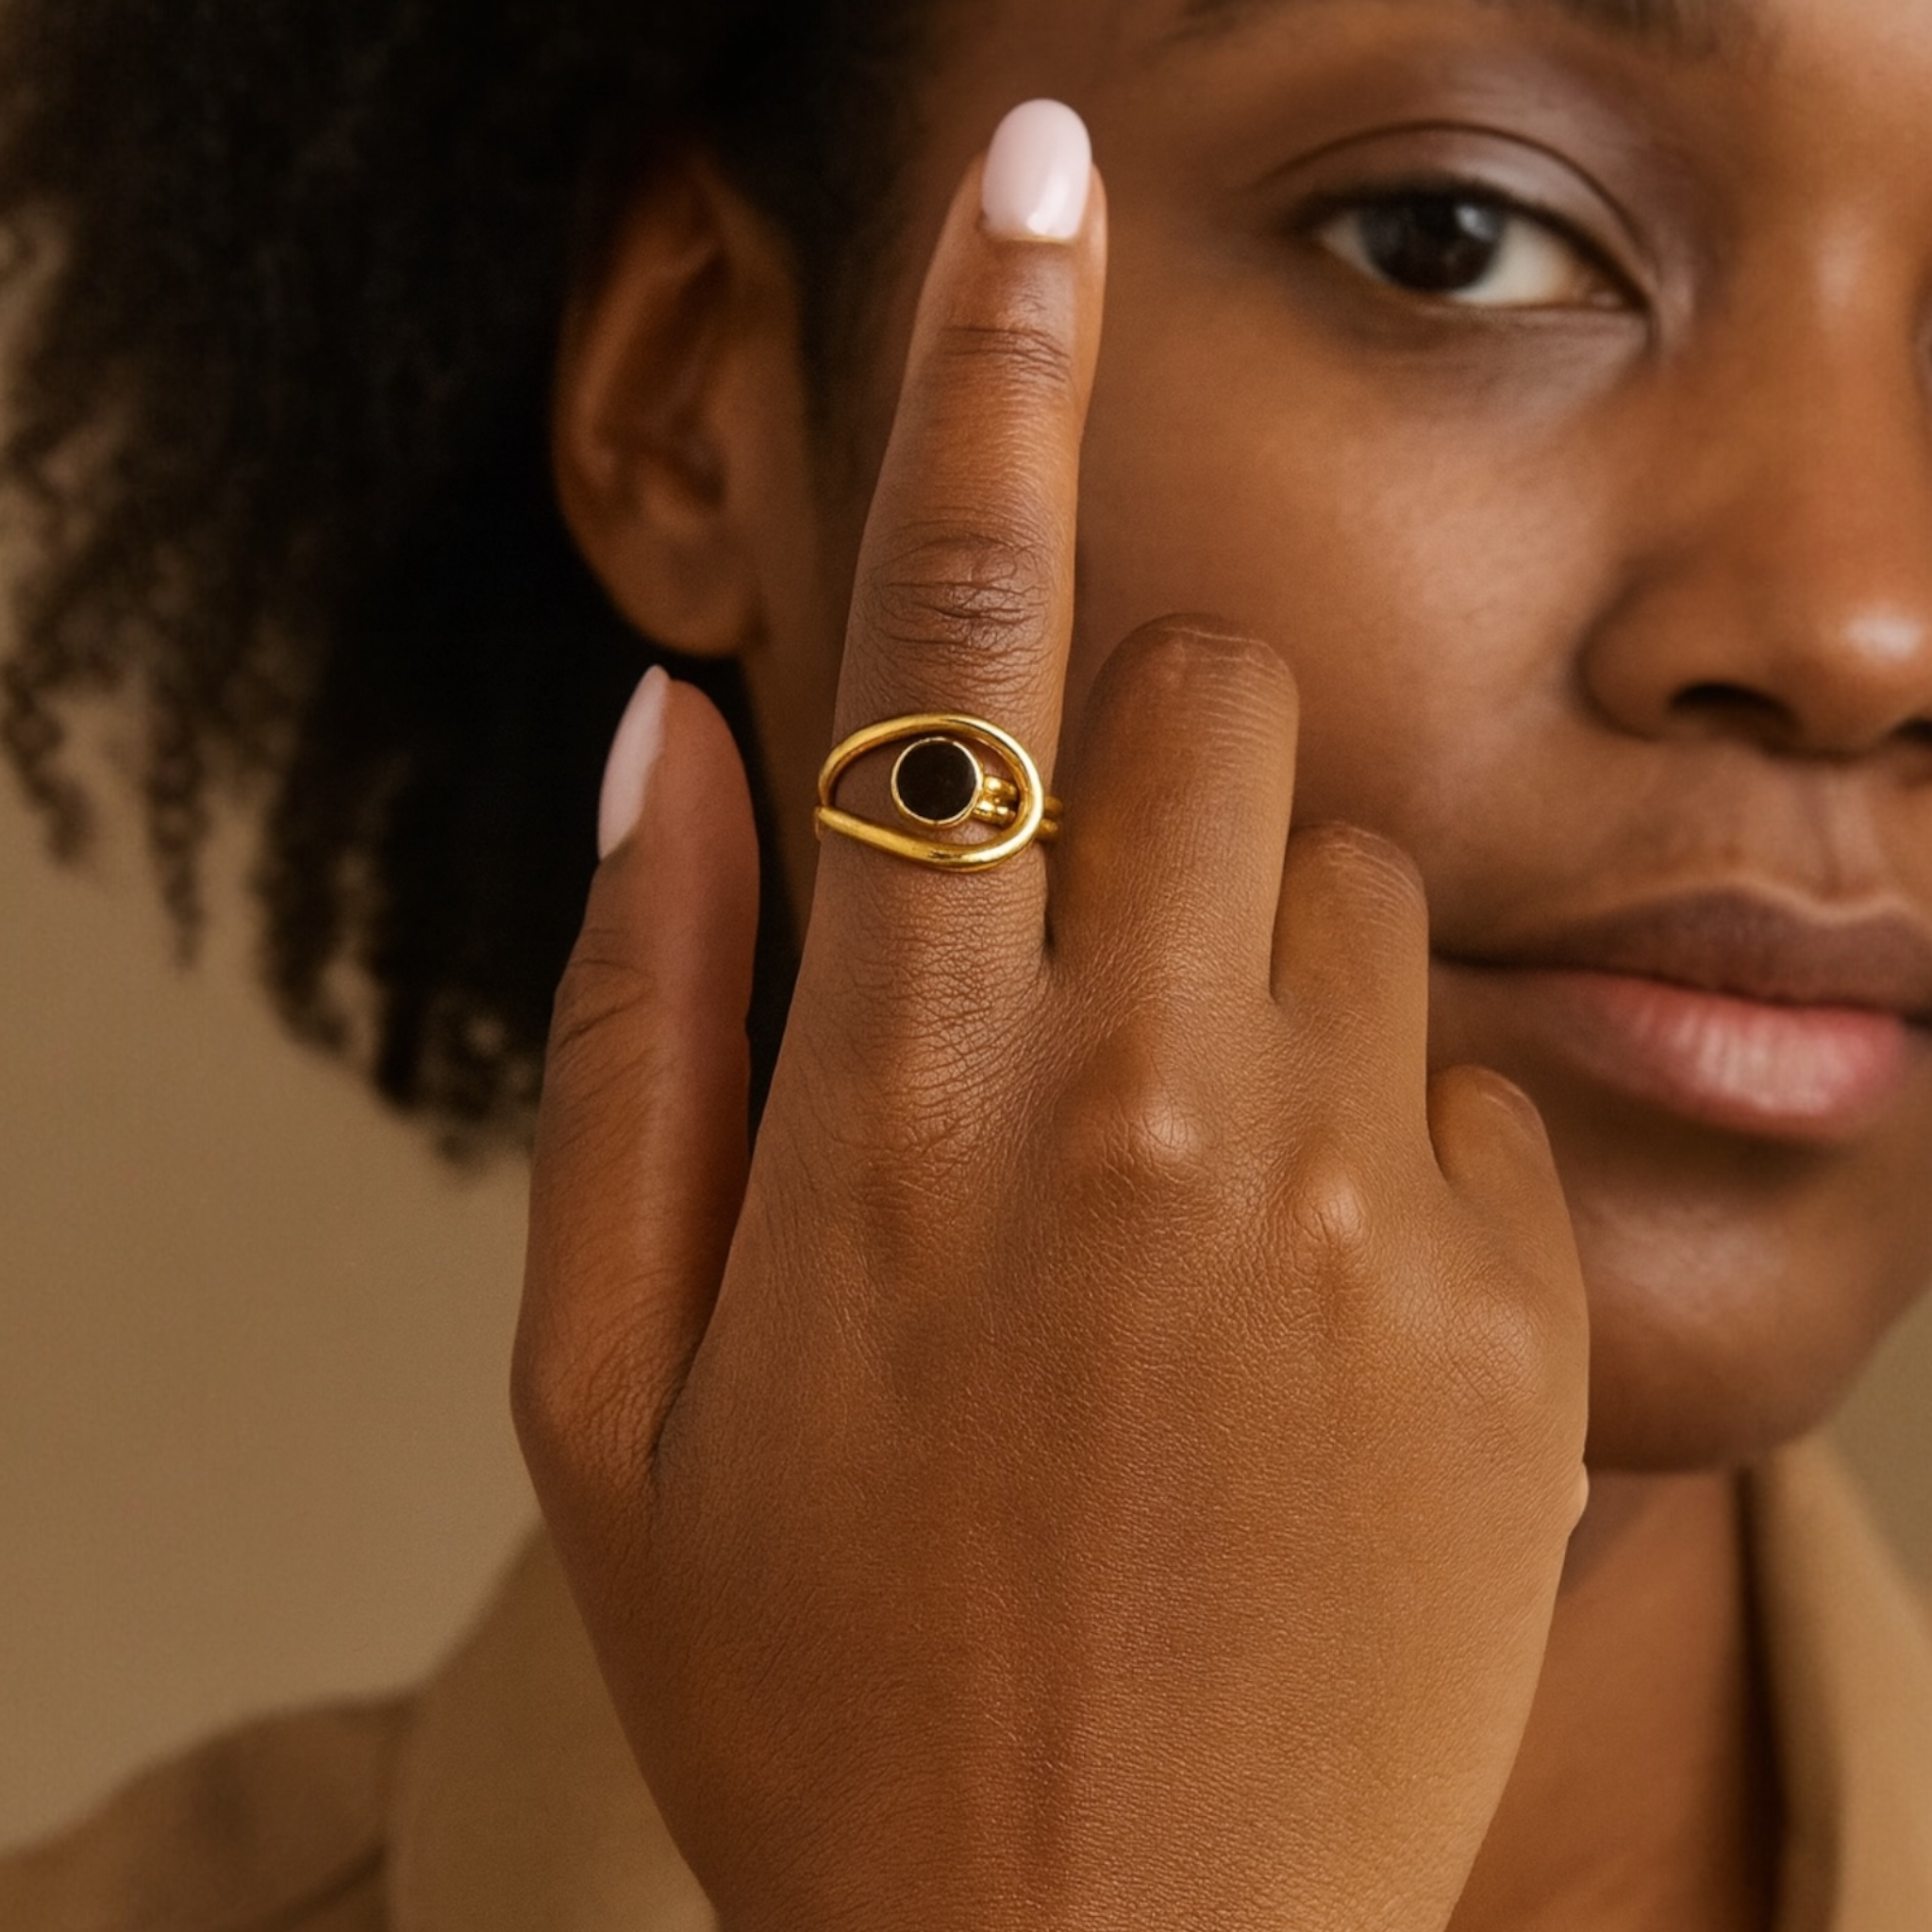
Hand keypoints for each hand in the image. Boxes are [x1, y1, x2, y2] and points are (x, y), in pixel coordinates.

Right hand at [516, 111, 1588, 1931]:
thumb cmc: (816, 1681)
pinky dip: (1374, 1142)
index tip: (1028, 191)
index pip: (938, 643)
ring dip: (1250, 964)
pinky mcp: (1498, 1308)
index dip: (982, 378)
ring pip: (1341, 880)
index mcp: (889, 1104)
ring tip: (1169, 1197)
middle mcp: (1133, 1105)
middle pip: (1203, 704)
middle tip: (1067, 965)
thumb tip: (670, 746)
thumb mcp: (607, 1387)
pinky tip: (1290, 1334)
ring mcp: (1344, 1204)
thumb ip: (631, 1026)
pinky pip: (1461, 1079)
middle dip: (1135, 771)